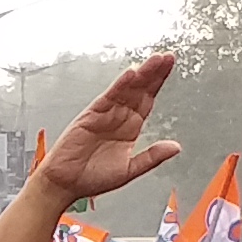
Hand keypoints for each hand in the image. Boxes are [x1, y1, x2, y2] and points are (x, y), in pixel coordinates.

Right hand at [32, 56, 182, 212]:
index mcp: (130, 128)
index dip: (159, 83)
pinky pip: (108, 97)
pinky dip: (119, 85)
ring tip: (156, 60)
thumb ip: (152, 157)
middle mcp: (119, 117)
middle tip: (168, 57)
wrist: (66, 184)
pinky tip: (130, 74)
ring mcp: (106, 114)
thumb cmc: (92, 178)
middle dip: (154, 73)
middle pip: (140, 90)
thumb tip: (175, 147)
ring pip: (127, 90)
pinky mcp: (92, 115)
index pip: (148, 100)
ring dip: (142, 74)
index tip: (170, 67)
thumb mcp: (129, 170)